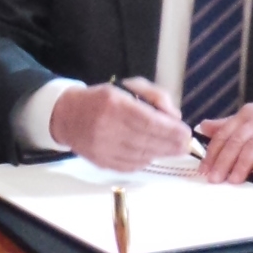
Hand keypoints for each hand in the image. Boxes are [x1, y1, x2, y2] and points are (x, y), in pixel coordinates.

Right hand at [48, 78, 190, 170]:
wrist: (67, 116)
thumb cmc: (102, 99)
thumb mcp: (128, 87)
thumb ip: (154, 97)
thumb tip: (174, 117)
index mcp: (113, 103)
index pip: (147, 121)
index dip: (169, 130)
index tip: (185, 133)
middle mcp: (106, 126)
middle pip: (146, 140)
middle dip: (170, 144)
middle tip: (185, 144)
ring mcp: (103, 147)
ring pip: (140, 155)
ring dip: (161, 153)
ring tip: (174, 149)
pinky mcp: (102, 161)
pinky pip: (130, 165)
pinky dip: (145, 160)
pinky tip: (153, 154)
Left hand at [193, 84, 252, 183]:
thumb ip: (232, 123)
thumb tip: (205, 127)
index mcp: (248, 114)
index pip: (224, 134)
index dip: (212, 153)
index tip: (203, 170)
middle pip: (237, 140)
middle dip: (223, 161)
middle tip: (214, 179)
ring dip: (243, 162)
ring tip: (234, 179)